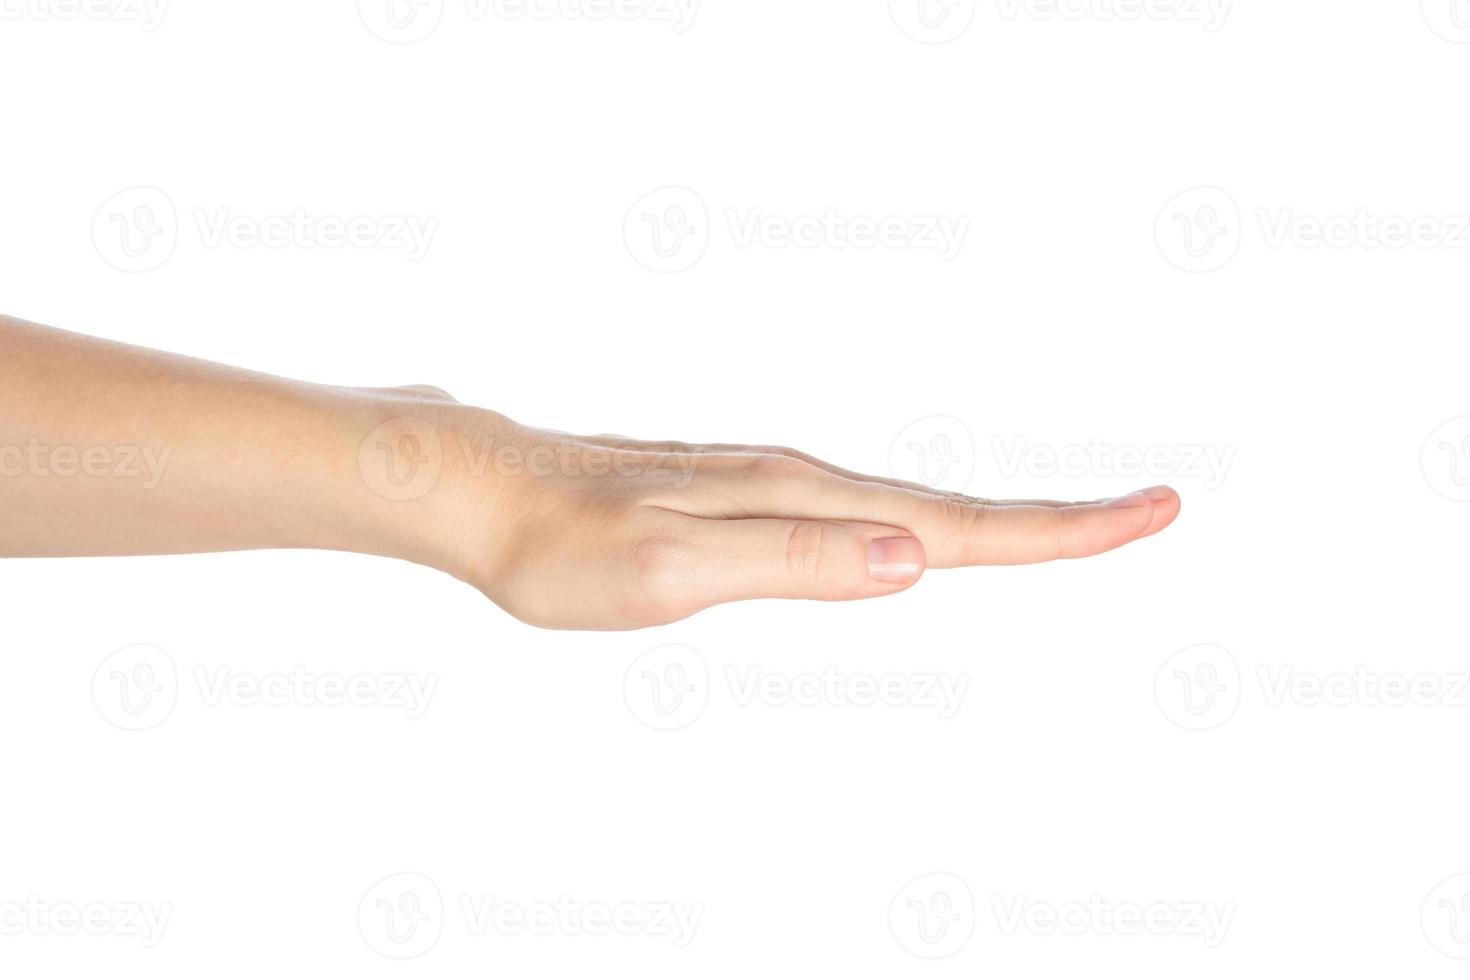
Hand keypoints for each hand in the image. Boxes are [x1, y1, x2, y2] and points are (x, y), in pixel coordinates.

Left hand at [435, 409, 1180, 629]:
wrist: (485, 490)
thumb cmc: (564, 544)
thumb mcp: (674, 568)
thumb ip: (794, 562)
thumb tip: (914, 559)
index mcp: (805, 502)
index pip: (957, 524)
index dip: (1058, 529)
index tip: (1150, 513)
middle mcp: (803, 482)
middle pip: (957, 508)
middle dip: (1057, 519)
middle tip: (1151, 511)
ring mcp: (776, 484)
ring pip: (913, 507)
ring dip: (1000, 519)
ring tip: (1066, 527)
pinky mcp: (749, 495)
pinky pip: (863, 509)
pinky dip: (924, 522)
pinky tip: (919, 534)